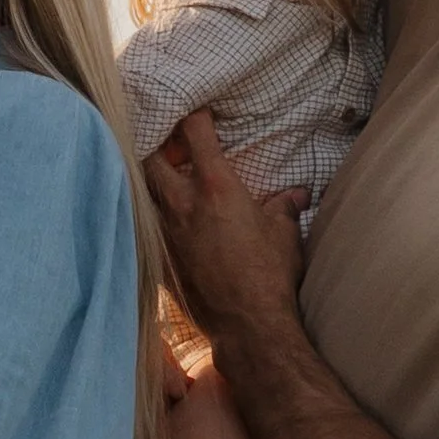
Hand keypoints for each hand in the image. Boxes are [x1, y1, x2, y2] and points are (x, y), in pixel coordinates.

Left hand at [145, 112, 306, 350]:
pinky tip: (164, 222)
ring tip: (164, 181)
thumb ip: (285, 207)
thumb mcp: (285, 233)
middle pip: (150, 158)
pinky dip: (151, 218)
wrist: (248, 325)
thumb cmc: (270, 275)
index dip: (194, 117)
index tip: (198, 113)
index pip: (194, 132)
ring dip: (150, 182)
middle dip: (157, 146)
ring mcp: (165, 232)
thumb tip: (297, 195)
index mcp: (215, 187)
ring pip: (141, 192)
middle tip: (172, 146)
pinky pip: (145, 228)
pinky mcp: (159, 259)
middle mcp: (182, 204)